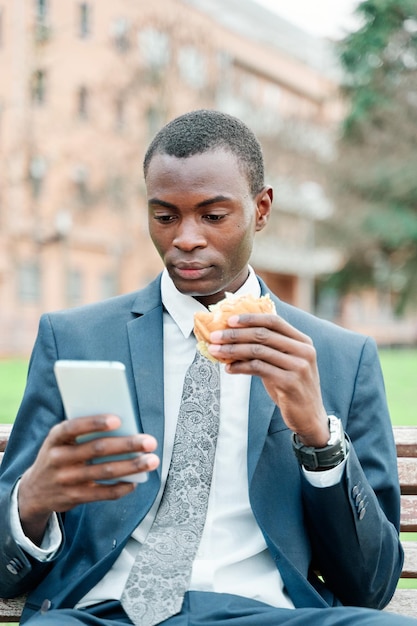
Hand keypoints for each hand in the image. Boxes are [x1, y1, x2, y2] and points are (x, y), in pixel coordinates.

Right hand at [18, 415, 158, 544]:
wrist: (35, 490)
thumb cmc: (58, 456)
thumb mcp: (60, 441)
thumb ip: (83, 433)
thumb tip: (123, 427)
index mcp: (56, 438)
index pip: (74, 427)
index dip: (95, 423)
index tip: (118, 420)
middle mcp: (59, 458)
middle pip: (98, 449)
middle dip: (127, 444)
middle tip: (150, 442)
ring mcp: (67, 479)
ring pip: (105, 471)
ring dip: (132, 466)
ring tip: (151, 460)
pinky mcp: (75, 497)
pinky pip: (104, 493)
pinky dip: (122, 487)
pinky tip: (135, 481)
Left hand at [208, 313, 328, 446]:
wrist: (310, 416)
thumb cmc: (291, 387)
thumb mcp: (284, 363)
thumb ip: (267, 348)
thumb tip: (233, 337)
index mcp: (302, 341)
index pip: (274, 321)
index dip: (250, 318)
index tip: (228, 320)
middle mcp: (303, 350)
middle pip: (263, 335)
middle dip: (235, 334)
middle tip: (214, 336)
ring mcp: (298, 366)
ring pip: (258, 351)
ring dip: (233, 350)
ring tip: (215, 351)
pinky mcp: (290, 382)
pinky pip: (259, 368)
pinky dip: (240, 367)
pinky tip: (229, 368)